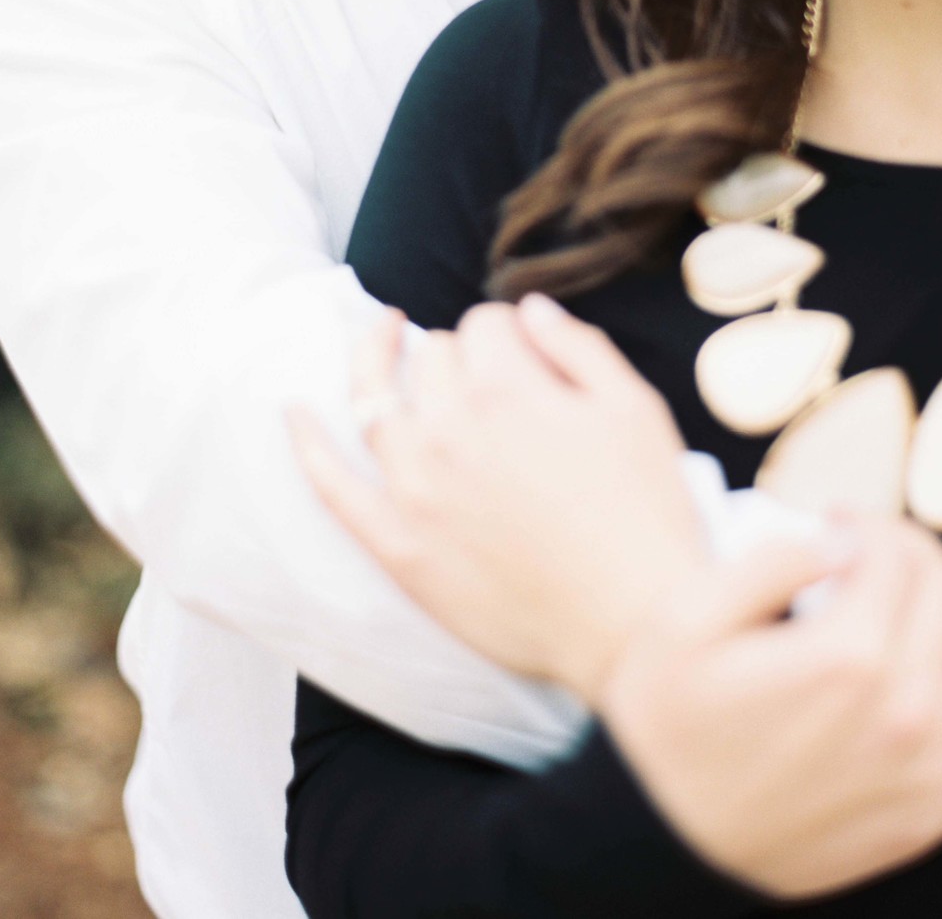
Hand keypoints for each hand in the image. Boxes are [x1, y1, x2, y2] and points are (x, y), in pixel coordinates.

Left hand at [292, 296, 706, 696]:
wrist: (637, 630)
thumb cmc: (648, 519)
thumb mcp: (636, 411)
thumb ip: (578, 347)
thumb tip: (530, 309)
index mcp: (507, 391)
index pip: (485, 327)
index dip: (508, 335)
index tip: (525, 355)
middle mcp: (448, 430)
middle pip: (434, 360)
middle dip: (459, 356)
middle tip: (488, 382)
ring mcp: (414, 489)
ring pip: (376, 402)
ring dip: (377, 365)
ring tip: (379, 343)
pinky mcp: (398, 546)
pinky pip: (333, 485)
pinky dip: (307, 444)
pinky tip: (293, 411)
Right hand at [601, 521, 941, 898]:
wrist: (668, 838)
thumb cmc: (663, 721)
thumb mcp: (681, 622)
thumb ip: (767, 563)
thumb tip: (844, 540)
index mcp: (842, 655)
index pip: (893, 556)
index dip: (868, 521)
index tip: (836, 520)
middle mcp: (903, 708)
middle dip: (923, 549)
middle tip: (886, 541)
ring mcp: (930, 762)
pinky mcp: (940, 807)